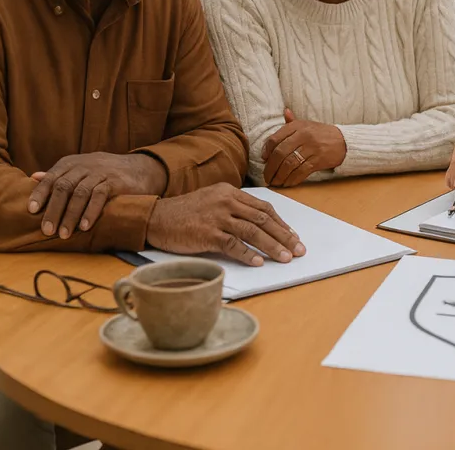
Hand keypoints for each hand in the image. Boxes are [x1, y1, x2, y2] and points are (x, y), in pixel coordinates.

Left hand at [29, 152, 167, 238]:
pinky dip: (90, 211)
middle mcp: (83, 166)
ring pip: (80, 193)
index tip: (31, 211)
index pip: (51, 178)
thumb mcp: (80, 170)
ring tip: (64, 234)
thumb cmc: (104, 173)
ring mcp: (100, 172)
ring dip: (70, 215)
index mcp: (70, 163)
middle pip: (63, 187)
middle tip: (47, 231)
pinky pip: (100, 196)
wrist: (140, 168)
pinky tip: (84, 226)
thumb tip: (32, 177)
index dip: (40, 194)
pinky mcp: (115, 181)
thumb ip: (58, 176)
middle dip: (54, 210)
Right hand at [145, 183, 306, 266]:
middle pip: (263, 219)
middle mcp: (226, 202)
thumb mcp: (212, 201)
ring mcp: (217, 217)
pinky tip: (259, 262)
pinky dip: (248, 254)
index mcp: (230, 192)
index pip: (263, 208)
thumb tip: (258, 225)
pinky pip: (233, 245)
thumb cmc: (185, 212)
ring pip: (253, 232)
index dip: (281, 223)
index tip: (293, 235)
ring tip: (286, 258)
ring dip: (272, 246)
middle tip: (298, 249)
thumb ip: (233, 208)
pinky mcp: (207, 234)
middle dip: (284, 236)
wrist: (156, 217)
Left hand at [261, 108, 346, 187]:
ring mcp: (311, 148)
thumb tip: (285, 112)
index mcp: (297, 126)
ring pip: (289, 164)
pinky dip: (292, 179)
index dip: (266, 151)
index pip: (275, 139)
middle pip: (280, 153)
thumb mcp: (307, 124)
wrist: (344, 141)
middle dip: (271, 168)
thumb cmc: (321, 133)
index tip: (264, 160)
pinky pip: (301, 172)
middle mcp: (303, 135)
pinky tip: (288, 183)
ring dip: (280, 176)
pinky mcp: (318, 160)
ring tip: (275, 182)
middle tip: (267, 176)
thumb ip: (293, 121)